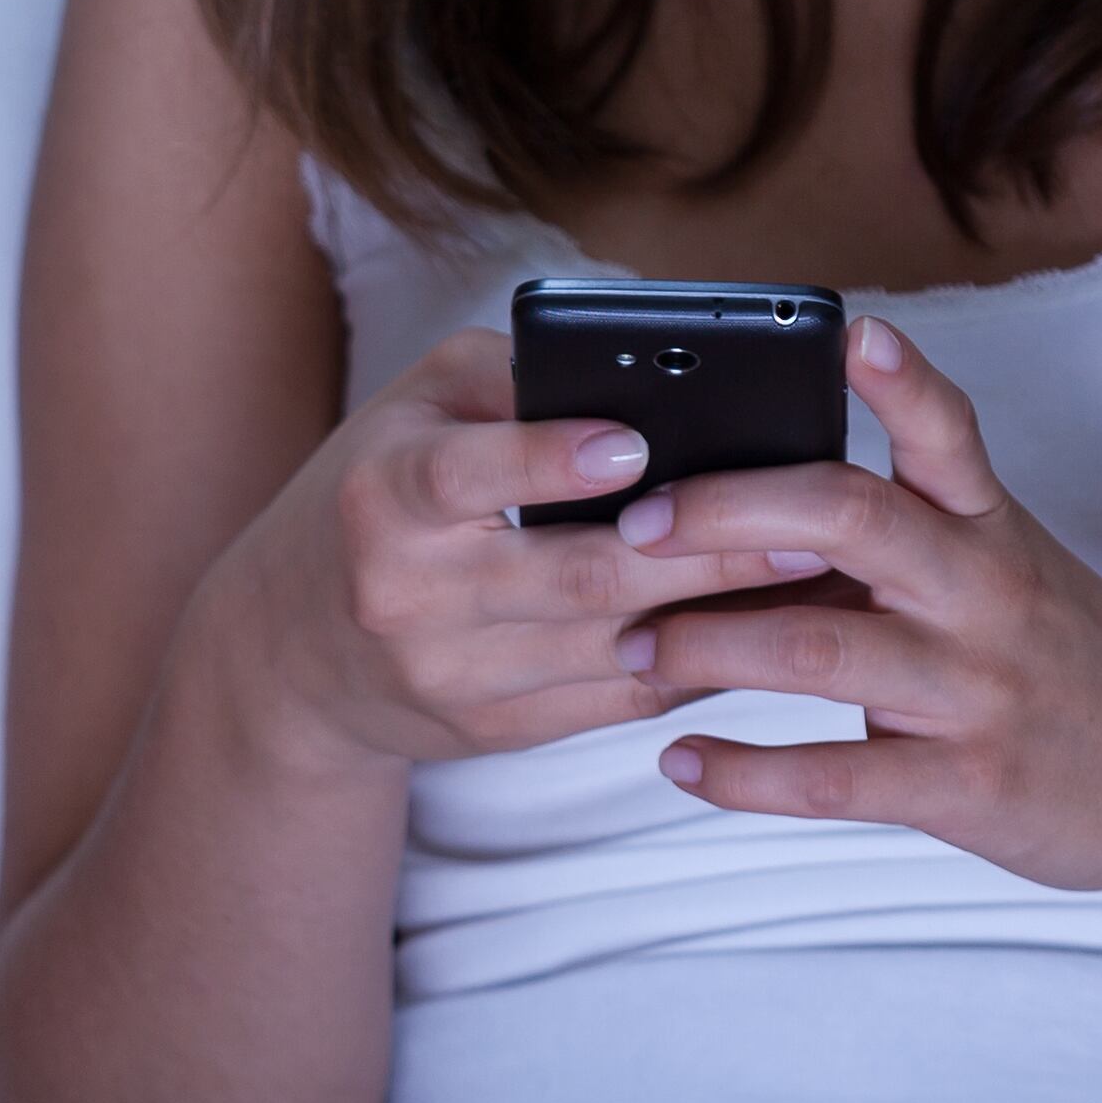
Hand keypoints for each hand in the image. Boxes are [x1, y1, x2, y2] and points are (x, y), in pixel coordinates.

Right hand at [209, 327, 827, 768]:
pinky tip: (763, 628)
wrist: (282, 653)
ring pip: (613, 649)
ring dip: (726, 617)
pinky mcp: (489, 731)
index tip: (634, 444)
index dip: (550, 460)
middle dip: (703, 551)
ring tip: (820, 575)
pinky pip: (615, 699)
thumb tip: (652, 371)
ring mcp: (450, 677)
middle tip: (808, 522)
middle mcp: (407, 596)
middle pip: (575, 578)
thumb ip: (516, 378)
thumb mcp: (410, 410)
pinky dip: (697, 664)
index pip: (466, 475)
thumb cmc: (370, 498)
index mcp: (382, 497)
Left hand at [617, 317, 1101, 892]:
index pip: (947, 434)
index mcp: (989, 532)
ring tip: (630, 645)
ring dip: (704, 644)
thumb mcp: (1000, 575)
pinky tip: (679, 760)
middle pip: (852, 520)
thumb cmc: (1066, 662)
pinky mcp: (966, 786)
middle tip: (635, 523)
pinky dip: (740, 771)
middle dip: (729, 512)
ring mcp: (974, 690)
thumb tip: (731, 519)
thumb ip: (892, 543)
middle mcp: (983, 595)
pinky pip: (833, 777)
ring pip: (819, 649)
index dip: (897, 381)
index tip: (842, 330)